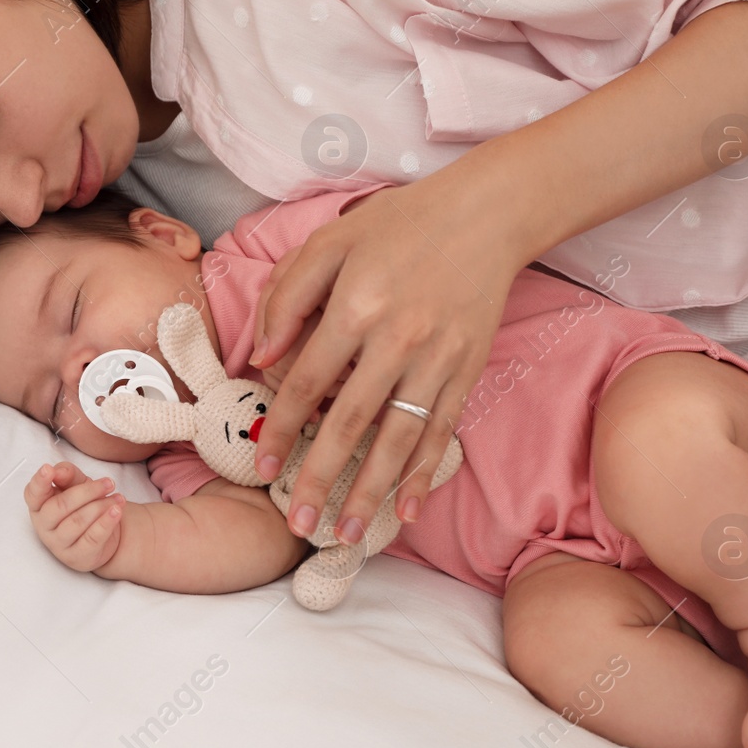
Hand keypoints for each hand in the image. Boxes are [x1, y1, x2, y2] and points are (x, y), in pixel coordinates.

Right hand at [24, 461, 125, 572]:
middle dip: (87, 491)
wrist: (104, 534)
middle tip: (108, 483)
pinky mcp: (78, 557)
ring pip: (77, 522)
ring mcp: (59, 544)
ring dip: (101, 506)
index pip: (33, 494)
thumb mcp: (76, 484)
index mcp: (39, 505)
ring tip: (118, 498)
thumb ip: (67, 474)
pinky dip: (106, 522)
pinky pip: (92, 539)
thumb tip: (59, 471)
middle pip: (60, 506)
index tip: (48, 469)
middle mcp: (44, 526)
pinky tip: (117, 511)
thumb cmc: (83, 505)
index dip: (39, 481)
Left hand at [249, 179, 520, 541]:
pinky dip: (423, 473)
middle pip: (350, 422)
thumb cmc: (398, 224)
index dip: (282, 427)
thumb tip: (260, 356)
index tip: (262, 463)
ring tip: (344, 534)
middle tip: (298, 523)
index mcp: (355, 306)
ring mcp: (437, 359)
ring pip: (398, 438)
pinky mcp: (467, 369)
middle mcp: (397, 338)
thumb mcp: (330, 240)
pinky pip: (440, 431)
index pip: (306, 381)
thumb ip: (287, 294)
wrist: (487, 214)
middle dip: (321, 477)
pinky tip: (406, 510)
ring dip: (370, 491)